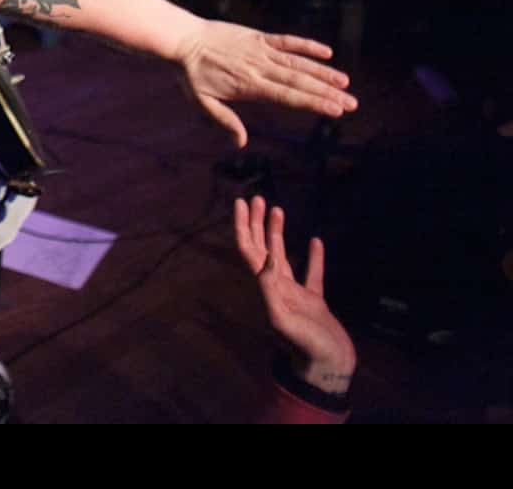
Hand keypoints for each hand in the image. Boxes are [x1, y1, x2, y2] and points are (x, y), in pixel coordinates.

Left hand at [172, 20, 355, 147]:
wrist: (181, 39)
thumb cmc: (190, 74)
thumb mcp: (201, 102)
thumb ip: (224, 120)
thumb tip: (241, 142)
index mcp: (249, 86)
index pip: (288, 97)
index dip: (313, 103)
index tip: (335, 110)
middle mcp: (260, 68)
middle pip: (299, 82)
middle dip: (327, 92)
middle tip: (351, 102)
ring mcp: (260, 50)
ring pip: (297, 62)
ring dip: (323, 72)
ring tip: (345, 82)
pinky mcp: (257, 36)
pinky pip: (286, 40)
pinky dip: (306, 45)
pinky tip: (326, 52)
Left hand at [234, 196, 355, 391]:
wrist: (327, 369)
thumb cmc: (307, 348)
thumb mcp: (283, 320)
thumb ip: (270, 290)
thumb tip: (265, 258)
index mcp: (266, 288)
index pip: (248, 250)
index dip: (242, 226)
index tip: (240, 202)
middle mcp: (276, 286)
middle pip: (260, 248)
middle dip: (255, 223)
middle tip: (256, 198)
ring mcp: (295, 293)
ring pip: (281, 256)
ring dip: (276, 233)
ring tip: (277, 209)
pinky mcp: (315, 301)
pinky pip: (313, 273)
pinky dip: (314, 257)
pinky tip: (315, 241)